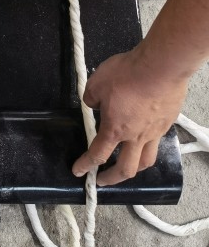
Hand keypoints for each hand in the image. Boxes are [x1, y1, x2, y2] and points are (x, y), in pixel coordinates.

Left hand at [72, 45, 188, 185]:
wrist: (161, 67)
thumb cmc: (128, 74)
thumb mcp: (97, 83)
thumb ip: (91, 98)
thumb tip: (94, 104)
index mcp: (115, 129)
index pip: (98, 154)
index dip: (86, 165)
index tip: (79, 171)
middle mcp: (136, 136)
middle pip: (126, 169)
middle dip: (112, 179)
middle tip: (102, 180)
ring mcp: (155, 132)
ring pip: (146, 160)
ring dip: (134, 168)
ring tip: (126, 166)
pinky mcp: (167, 123)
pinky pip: (157, 141)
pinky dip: (148, 145)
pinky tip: (144, 137)